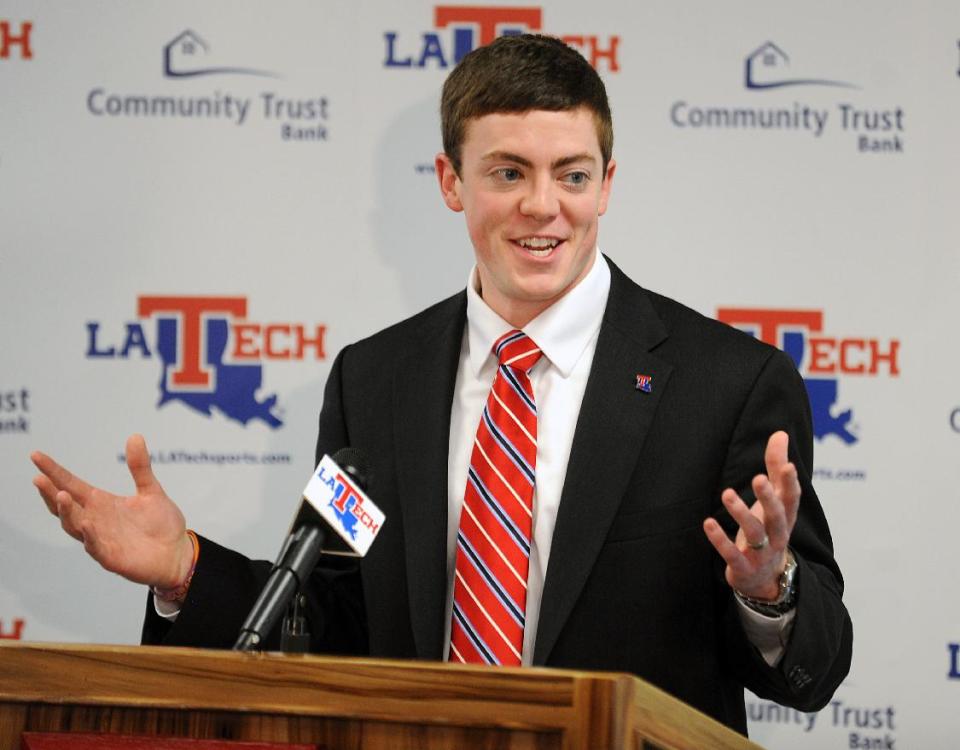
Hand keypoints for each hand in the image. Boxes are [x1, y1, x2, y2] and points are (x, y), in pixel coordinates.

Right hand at [31, 434, 192, 590]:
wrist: (177, 553)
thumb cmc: (161, 524)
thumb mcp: (151, 490)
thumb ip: (140, 467)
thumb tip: (135, 436)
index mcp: (101, 503)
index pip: (71, 484)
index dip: (54, 472)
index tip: (36, 456)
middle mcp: (95, 520)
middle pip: (65, 506)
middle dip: (50, 493)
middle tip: (39, 478)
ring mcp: (100, 539)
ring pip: (74, 526)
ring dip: (67, 512)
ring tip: (61, 495)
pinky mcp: (111, 557)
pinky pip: (95, 547)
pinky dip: (90, 536)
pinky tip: (86, 524)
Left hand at [702, 431, 800, 600]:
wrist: (766, 579)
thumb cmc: (769, 528)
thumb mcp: (774, 500)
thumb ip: (775, 467)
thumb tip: (780, 433)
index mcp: (786, 516)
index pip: (792, 498)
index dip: (790, 483)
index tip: (787, 465)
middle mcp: (777, 535)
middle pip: (777, 516)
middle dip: (768, 498)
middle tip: (757, 478)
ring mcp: (762, 553)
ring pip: (755, 534)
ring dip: (741, 514)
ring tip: (726, 494)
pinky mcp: (743, 566)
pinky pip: (732, 554)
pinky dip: (720, 540)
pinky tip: (708, 523)